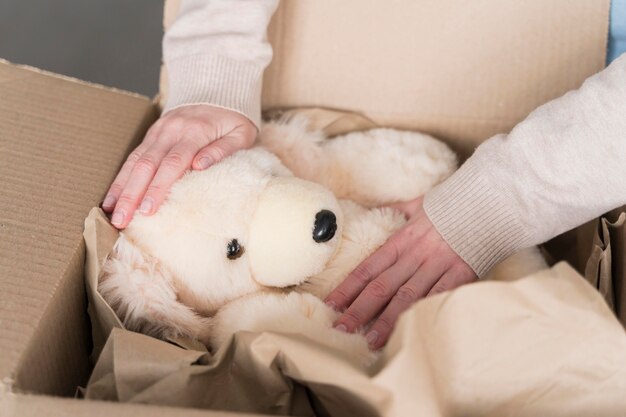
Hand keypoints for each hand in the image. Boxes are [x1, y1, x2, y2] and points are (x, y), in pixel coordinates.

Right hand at [102, 105, 256, 228]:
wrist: (216, 91)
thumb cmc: (233, 119)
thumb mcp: (240, 134)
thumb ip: (222, 150)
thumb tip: (200, 166)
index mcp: (194, 132)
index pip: (173, 163)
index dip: (158, 187)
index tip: (147, 210)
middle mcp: (171, 131)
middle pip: (147, 165)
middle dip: (132, 194)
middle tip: (121, 219)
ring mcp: (158, 132)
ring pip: (134, 162)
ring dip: (121, 188)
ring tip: (111, 212)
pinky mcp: (151, 135)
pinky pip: (133, 158)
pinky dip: (121, 178)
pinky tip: (111, 197)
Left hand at [324, 196, 476, 349]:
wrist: (488, 202)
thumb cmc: (451, 205)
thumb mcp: (418, 204)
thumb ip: (395, 211)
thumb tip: (371, 209)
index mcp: (402, 240)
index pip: (368, 267)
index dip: (348, 287)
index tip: (332, 304)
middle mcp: (416, 255)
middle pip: (382, 286)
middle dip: (359, 309)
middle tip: (342, 328)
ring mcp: (438, 266)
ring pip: (408, 297)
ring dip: (388, 320)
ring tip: (371, 340)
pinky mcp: (461, 275)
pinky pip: (439, 297)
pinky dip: (424, 314)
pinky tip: (411, 330)